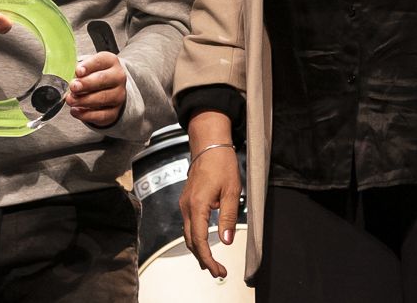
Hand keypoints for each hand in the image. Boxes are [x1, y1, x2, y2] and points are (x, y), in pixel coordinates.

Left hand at [66, 50, 125, 127]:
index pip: (100, 61)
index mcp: (110, 61)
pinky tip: (75, 111)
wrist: (107, 90)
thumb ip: (79, 70)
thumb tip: (69, 76)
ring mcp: (118, 95)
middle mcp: (118, 77)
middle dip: (86, 83)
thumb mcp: (87, 67)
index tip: (78, 71)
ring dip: (84, 100)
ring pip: (103, 98)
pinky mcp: (114, 112)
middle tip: (73, 87)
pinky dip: (86, 115)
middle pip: (103, 79)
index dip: (88, 66)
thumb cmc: (93, 75)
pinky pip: (101, 115)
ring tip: (70, 100)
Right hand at [179, 142, 240, 279]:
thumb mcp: (231, 191)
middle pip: (191, 241)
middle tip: (218, 271)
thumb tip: (226, 240)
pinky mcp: (187, 201)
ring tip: (213, 263)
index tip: (217, 270)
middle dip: (203, 259)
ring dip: (199, 250)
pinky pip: (189, 225)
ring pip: (188, 234)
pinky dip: (196, 239)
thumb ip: (228, 217)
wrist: (209, 145)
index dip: (208, 258)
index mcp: (197, 205)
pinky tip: (205, 244)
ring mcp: (185, 204)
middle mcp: (187, 206)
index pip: (199, 240)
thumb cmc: (221, 163)